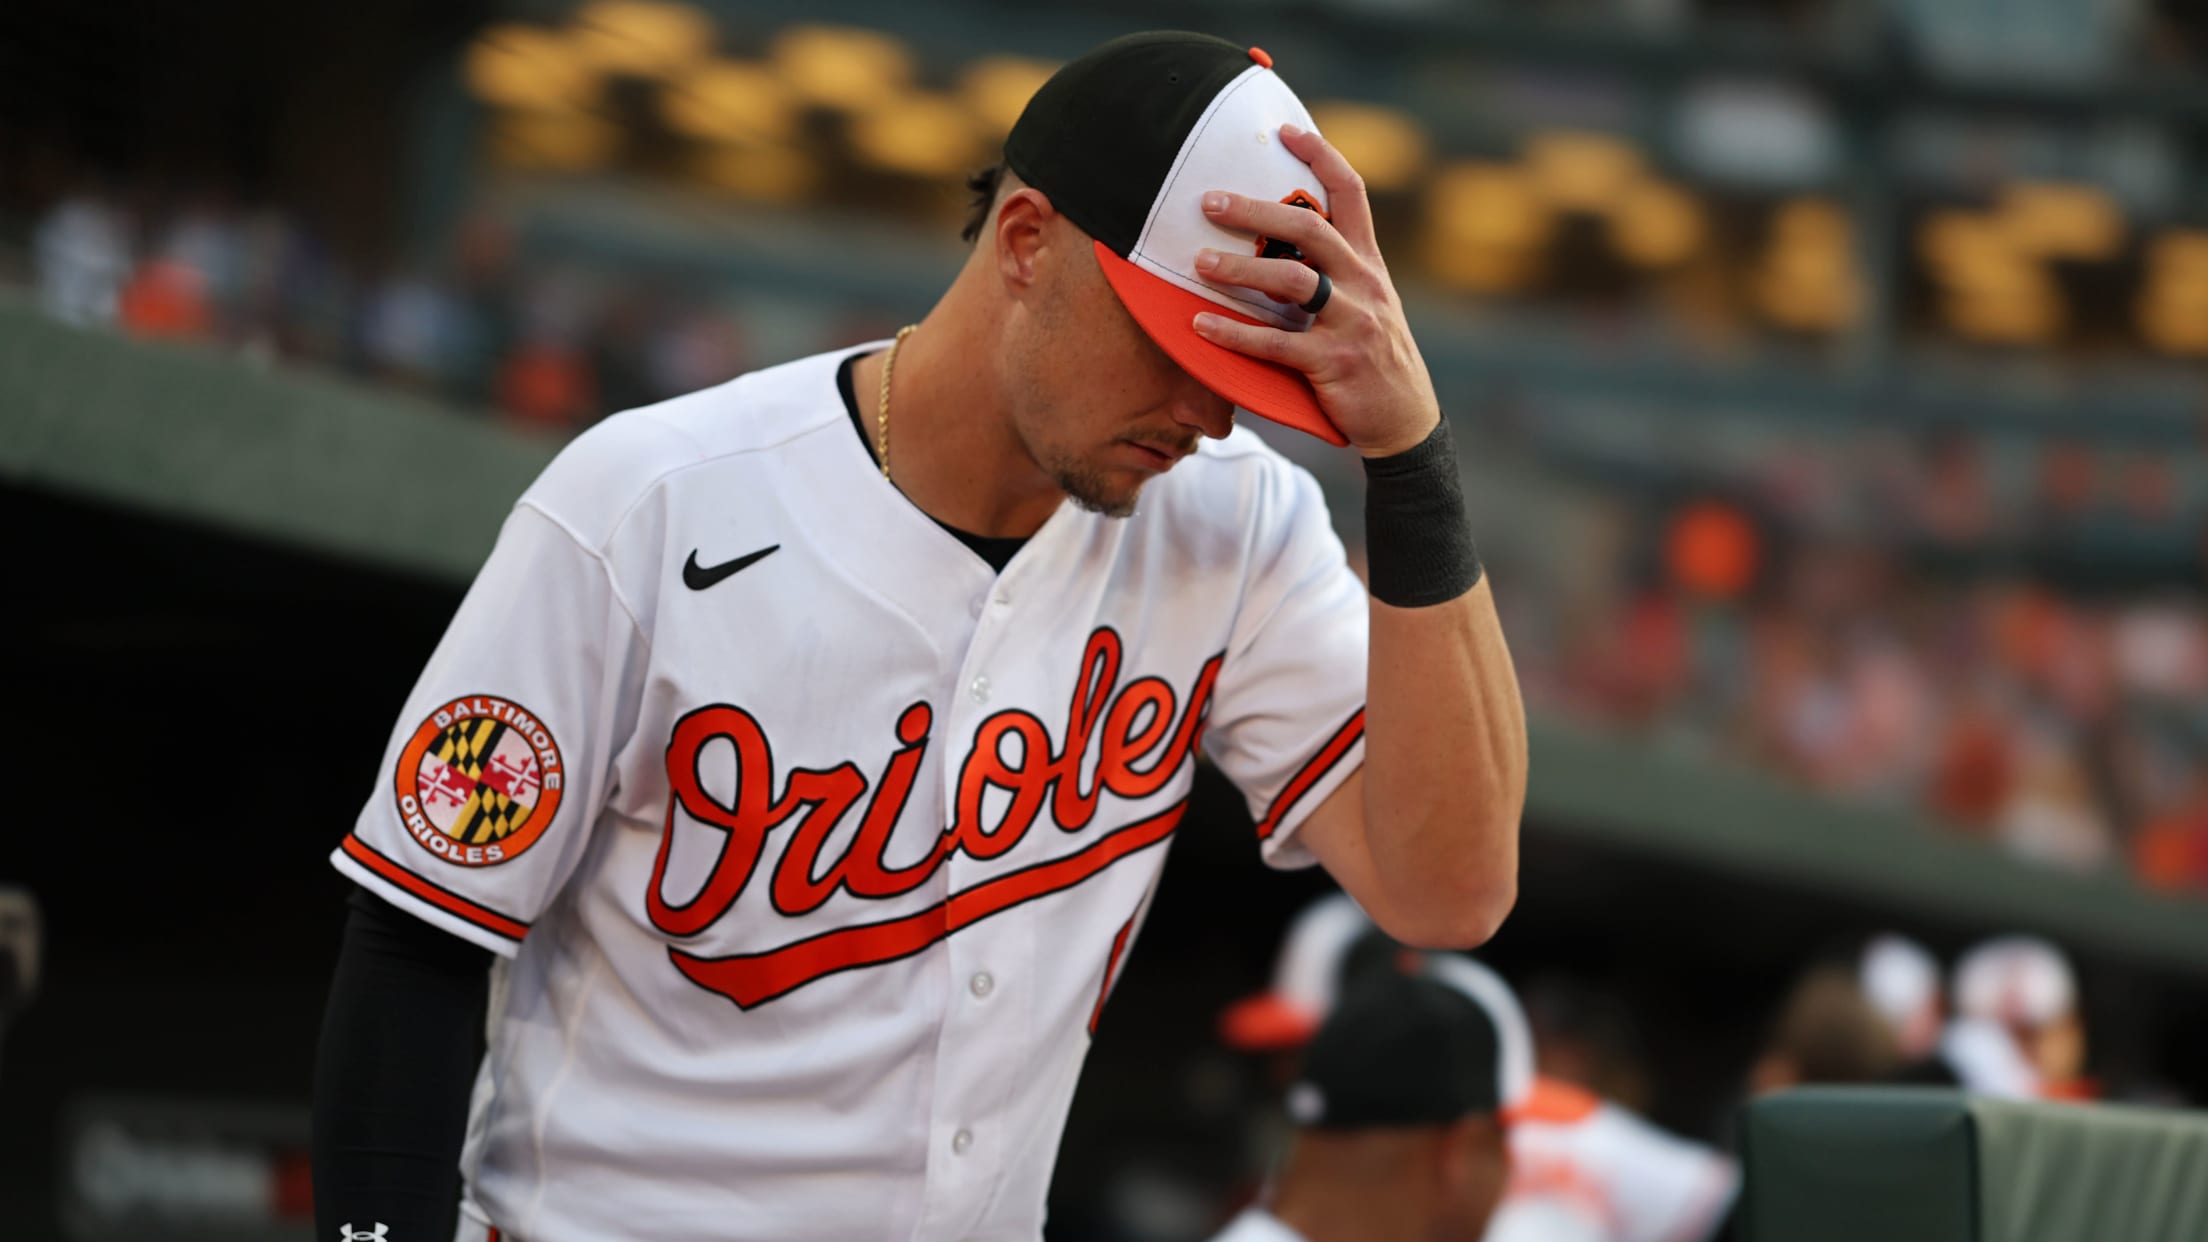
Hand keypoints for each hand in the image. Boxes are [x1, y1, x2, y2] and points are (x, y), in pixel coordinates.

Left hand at [1189, 124, 1441, 457]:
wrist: (1405, 422)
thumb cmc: (1372, 358)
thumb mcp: (1368, 304)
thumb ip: (1335, 272)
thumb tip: (1278, 239)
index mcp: (1370, 264)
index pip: (1351, 194)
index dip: (1321, 156)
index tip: (1286, 129)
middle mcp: (1364, 285)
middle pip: (1309, 230)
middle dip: (1256, 211)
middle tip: (1210, 201)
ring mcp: (1351, 324)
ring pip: (1292, 281)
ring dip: (1240, 268)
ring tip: (1198, 263)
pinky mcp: (1334, 364)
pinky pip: (1277, 345)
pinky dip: (1235, 334)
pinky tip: (1200, 325)